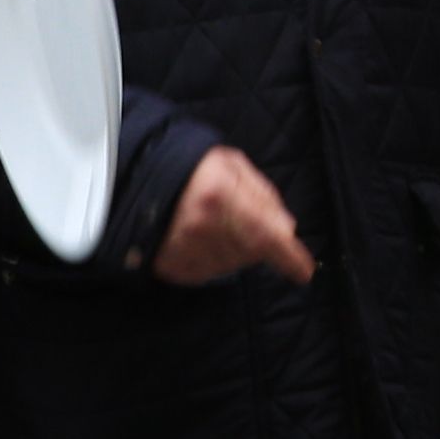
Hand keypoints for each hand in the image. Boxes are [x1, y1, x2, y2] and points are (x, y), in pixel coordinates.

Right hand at [151, 144, 314, 286]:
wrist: (136, 177)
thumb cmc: (190, 167)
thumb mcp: (230, 164)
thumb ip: (263, 194)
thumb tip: (288, 229)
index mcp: (220, 194)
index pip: (266, 236)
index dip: (288, 258)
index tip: (303, 272)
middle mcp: (202, 226)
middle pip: (251, 253)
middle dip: (256, 242)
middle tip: (238, 221)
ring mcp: (183, 249)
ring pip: (230, 265)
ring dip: (234, 251)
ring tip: (214, 226)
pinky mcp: (170, 266)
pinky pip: (207, 273)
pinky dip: (212, 260)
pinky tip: (200, 240)